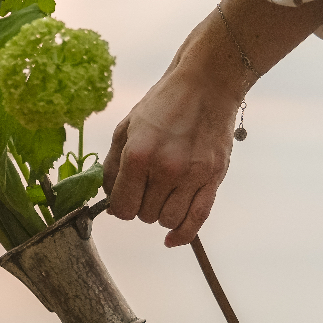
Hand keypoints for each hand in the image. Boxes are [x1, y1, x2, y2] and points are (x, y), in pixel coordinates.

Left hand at [103, 61, 242, 247]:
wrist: (207, 84)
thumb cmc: (163, 104)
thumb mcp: (126, 128)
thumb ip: (111, 166)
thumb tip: (108, 199)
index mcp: (139, 155)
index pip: (122, 207)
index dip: (119, 206)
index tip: (124, 197)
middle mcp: (166, 168)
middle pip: (144, 215)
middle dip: (140, 206)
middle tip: (146, 186)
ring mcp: (193, 175)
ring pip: (167, 220)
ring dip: (160, 214)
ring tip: (162, 195)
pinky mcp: (214, 178)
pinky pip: (197, 219)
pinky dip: (182, 234)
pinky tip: (171, 239)